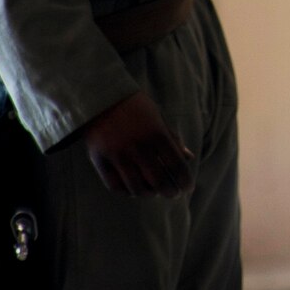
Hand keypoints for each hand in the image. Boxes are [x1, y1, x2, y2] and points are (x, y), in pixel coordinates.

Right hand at [79, 91, 195, 196]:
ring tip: (153, 192)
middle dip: (170, 192)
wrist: (99, 96)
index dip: (184, 180)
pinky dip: (126, 191)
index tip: (188, 187)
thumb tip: (189, 157)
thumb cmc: (134, 106)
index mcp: (156, 133)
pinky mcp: (100, 159)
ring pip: (137, 188)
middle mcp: (138, 146)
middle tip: (173, 194)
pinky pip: (115, 186)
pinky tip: (133, 189)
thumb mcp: (157, 116)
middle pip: (158, 181)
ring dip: (149, 194)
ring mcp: (117, 154)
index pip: (176, 165)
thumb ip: (172, 138)